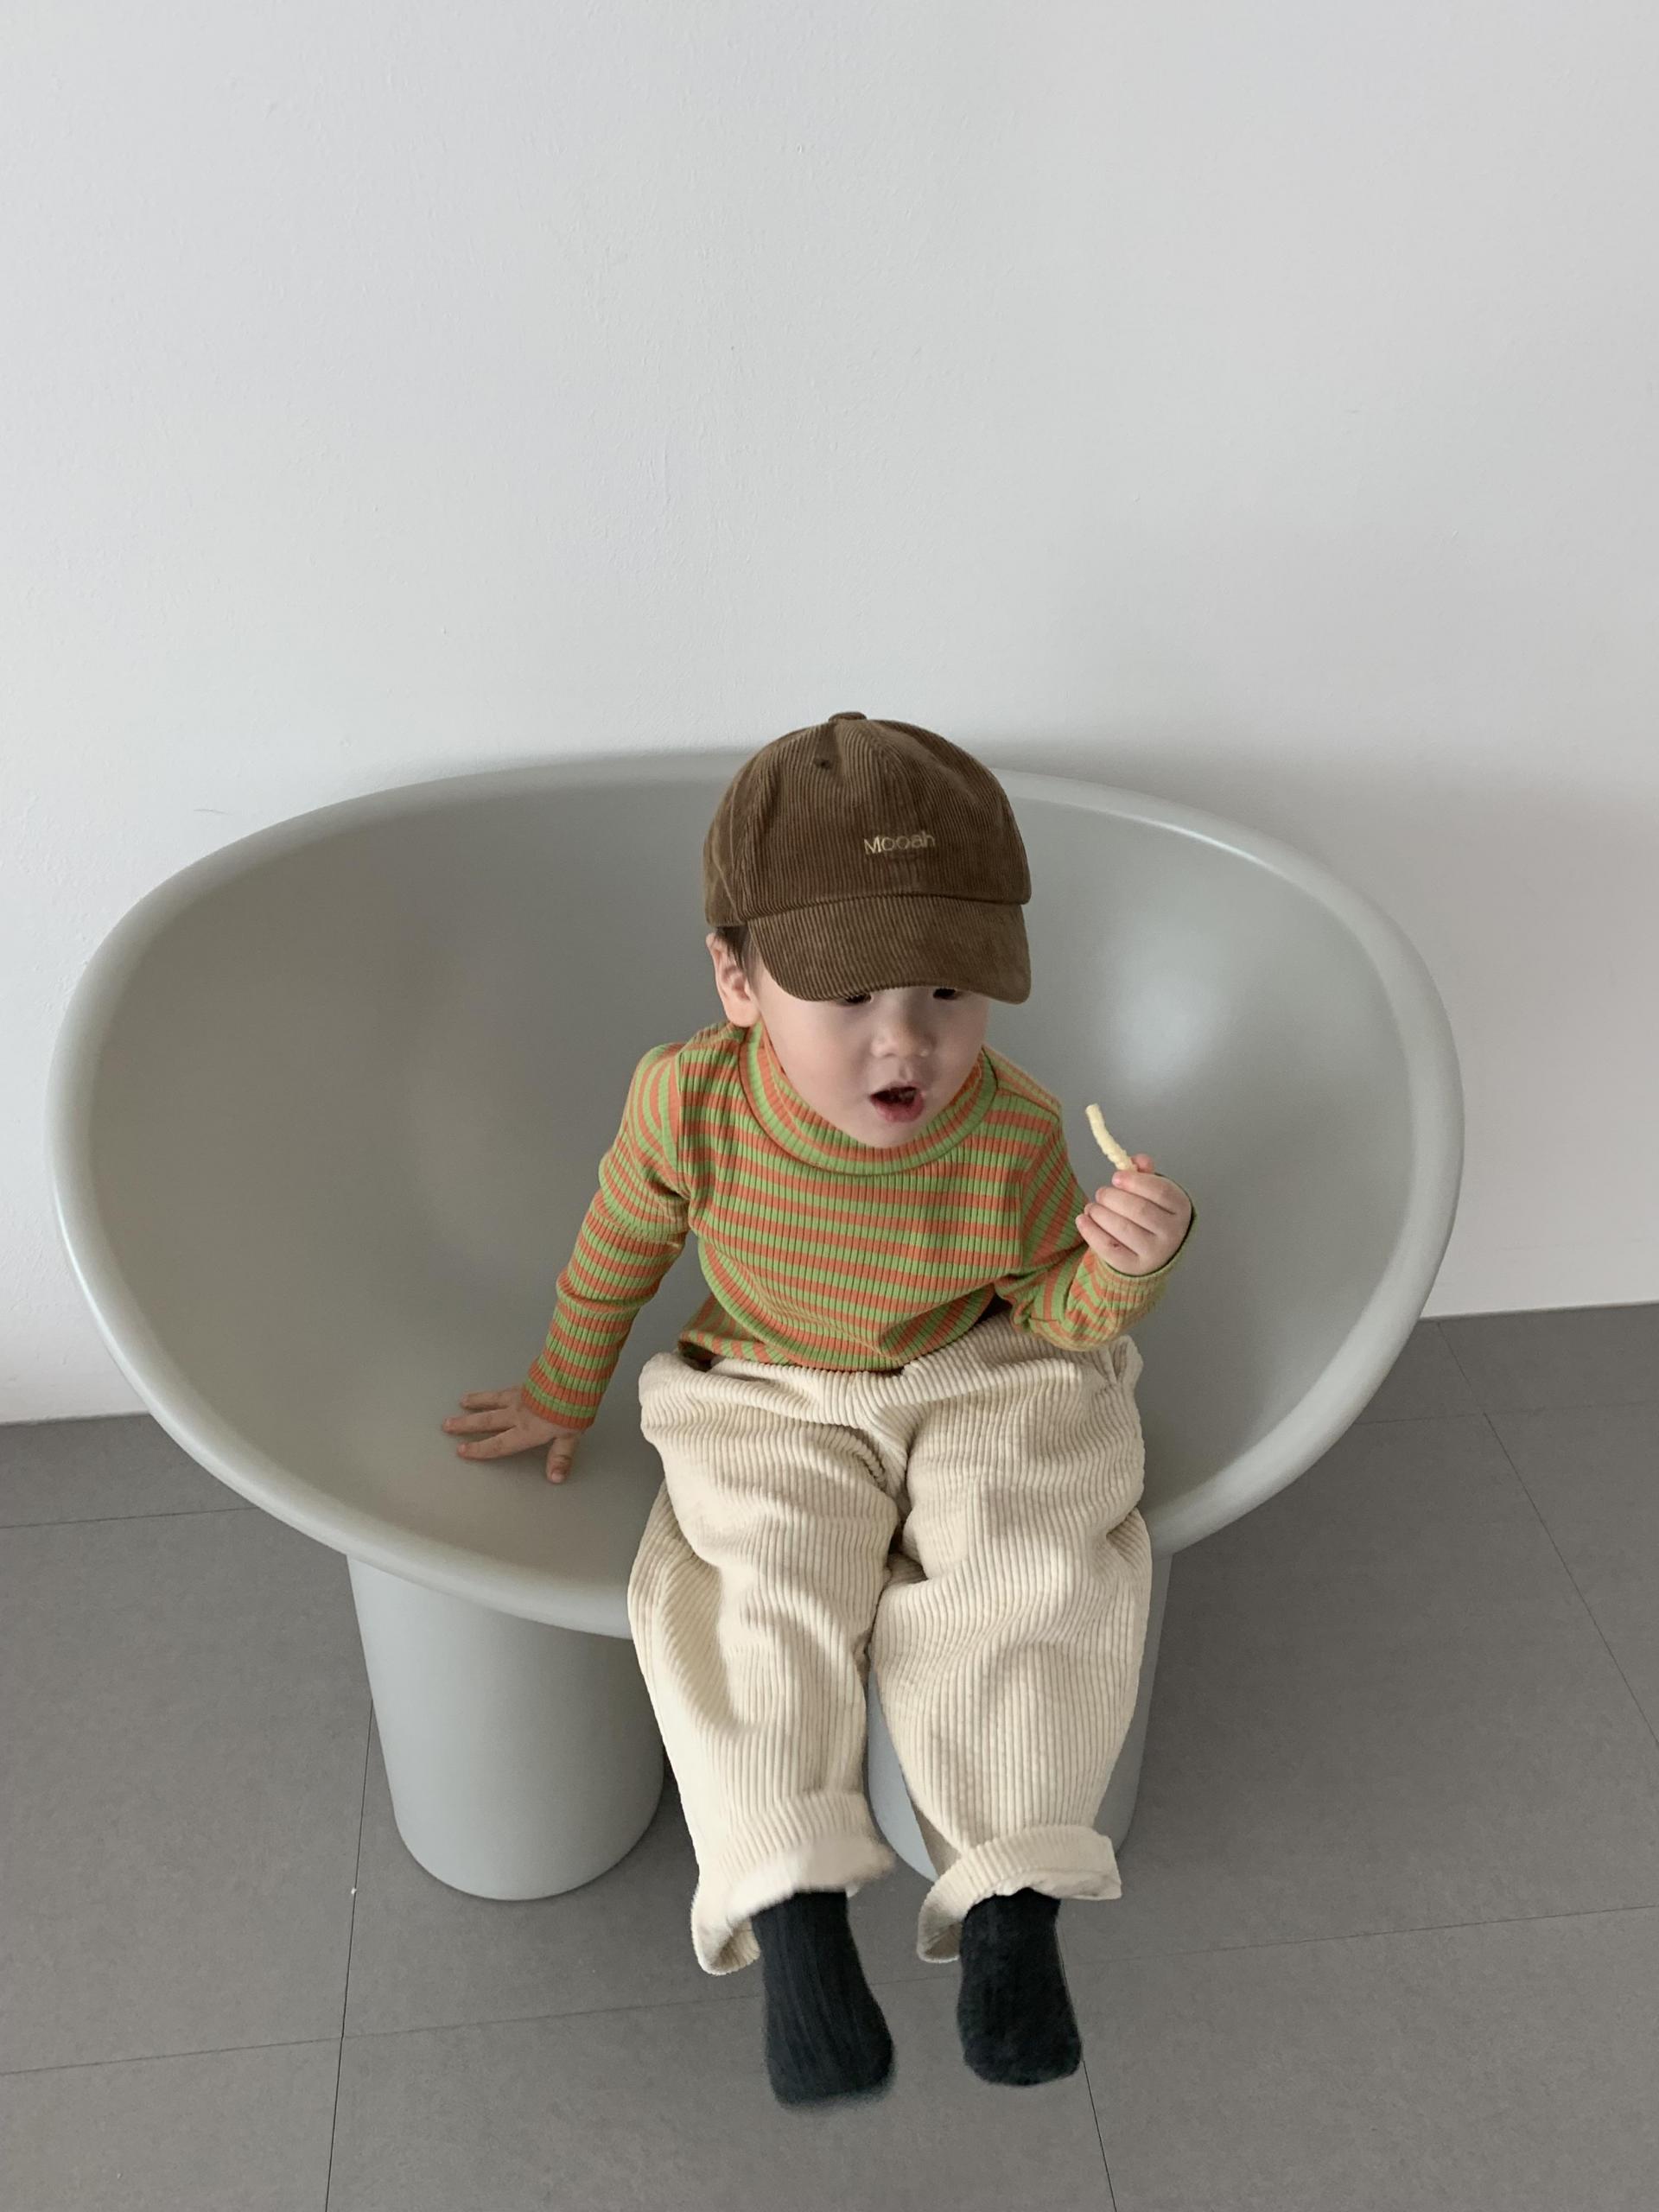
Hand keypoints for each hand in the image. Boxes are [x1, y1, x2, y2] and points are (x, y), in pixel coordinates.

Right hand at [442, 1388, 583, 1482]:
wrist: (572, 1376)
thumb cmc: (572, 1408)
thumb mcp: (570, 1436)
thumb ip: (560, 1456)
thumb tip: (555, 1478)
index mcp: (525, 1431)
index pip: (498, 1444)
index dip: (479, 1449)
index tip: (461, 1449)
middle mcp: (516, 1414)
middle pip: (486, 1421)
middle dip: (466, 1424)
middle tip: (447, 1425)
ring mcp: (519, 1396)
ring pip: (491, 1401)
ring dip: (475, 1402)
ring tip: (462, 1401)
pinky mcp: (525, 1382)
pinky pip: (503, 1389)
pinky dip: (493, 1391)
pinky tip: (492, 1390)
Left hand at [1076, 1154, 1191, 1277]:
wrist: (1151, 1254)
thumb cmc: (1150, 1216)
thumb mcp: (1153, 1194)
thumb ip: (1145, 1175)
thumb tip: (1137, 1160)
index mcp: (1180, 1208)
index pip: (1161, 1191)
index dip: (1136, 1181)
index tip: (1115, 1177)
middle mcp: (1173, 1233)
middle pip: (1140, 1209)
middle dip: (1113, 1197)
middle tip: (1101, 1193)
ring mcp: (1155, 1253)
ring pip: (1123, 1228)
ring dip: (1100, 1213)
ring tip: (1092, 1207)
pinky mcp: (1134, 1267)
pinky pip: (1109, 1248)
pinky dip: (1091, 1232)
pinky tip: (1083, 1220)